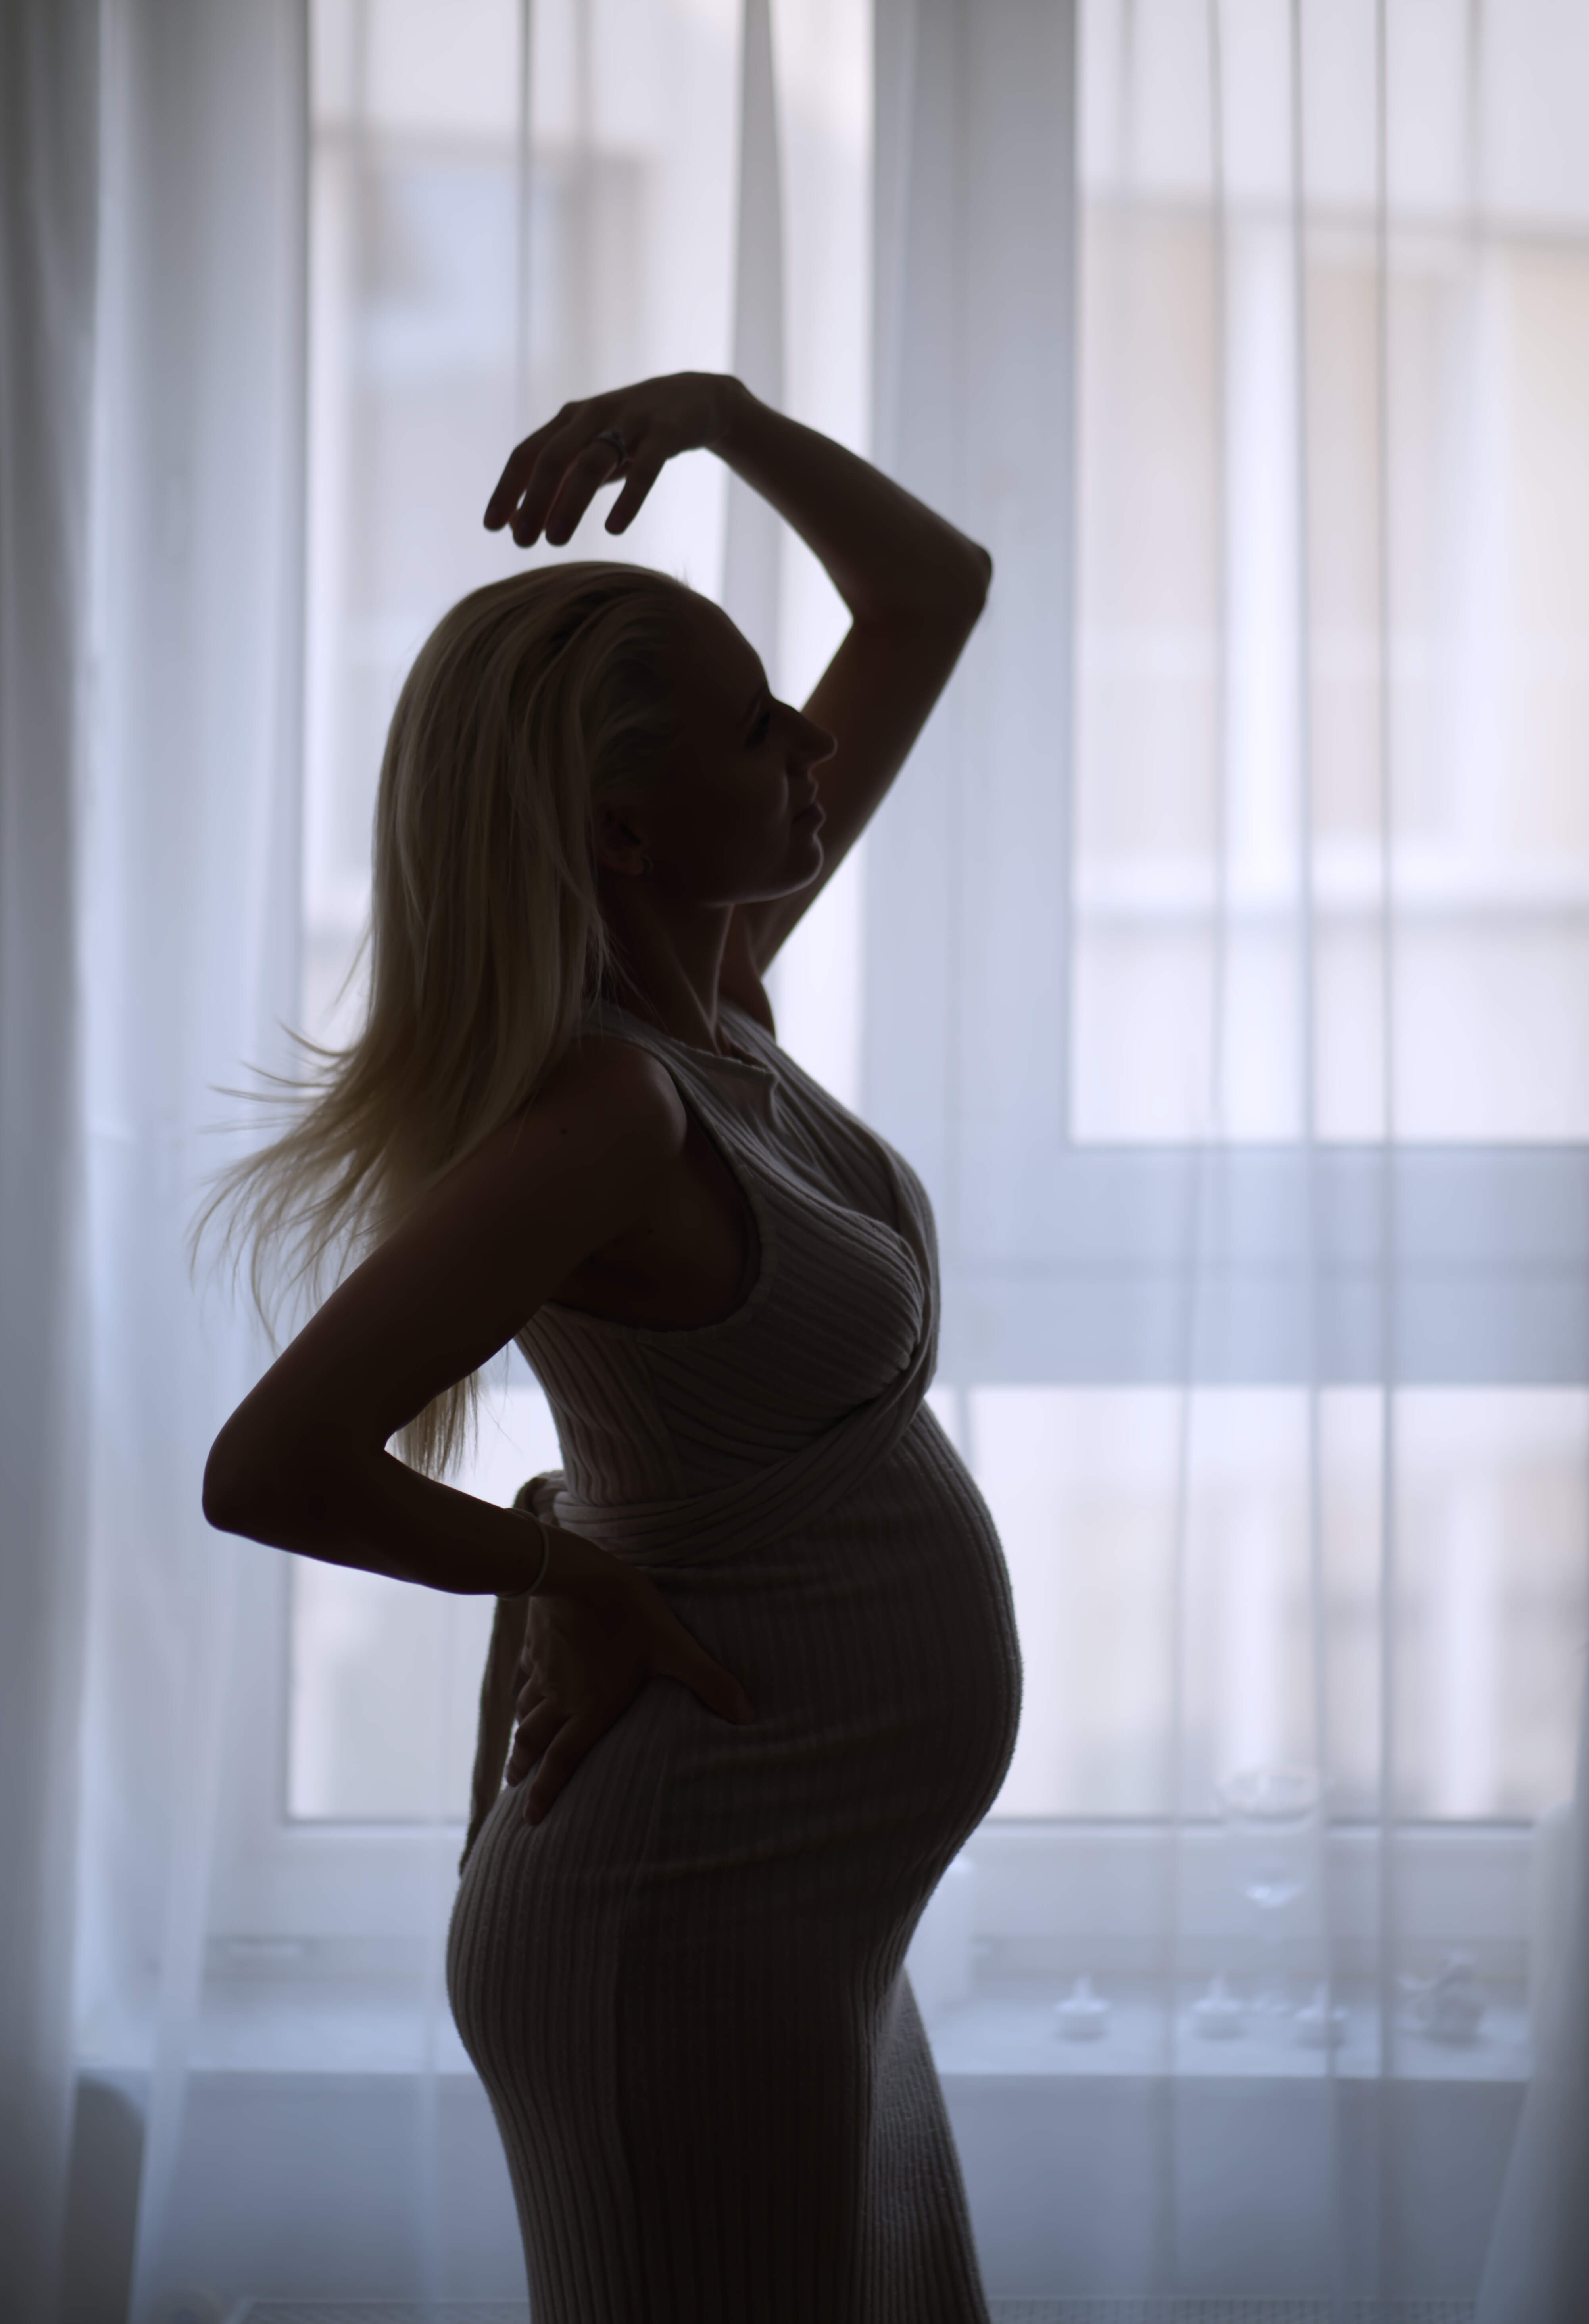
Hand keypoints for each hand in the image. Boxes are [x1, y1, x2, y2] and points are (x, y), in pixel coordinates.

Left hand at [484, 372, 741, 547]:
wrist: (698, 400)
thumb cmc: (634, 434)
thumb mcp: (594, 455)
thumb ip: (562, 484)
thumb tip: (521, 522)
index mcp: (569, 421)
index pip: (527, 454)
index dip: (507, 489)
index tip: (491, 527)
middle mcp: (593, 415)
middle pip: (553, 457)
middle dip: (533, 500)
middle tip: (521, 543)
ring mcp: (630, 421)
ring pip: (592, 463)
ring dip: (569, 504)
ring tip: (555, 542)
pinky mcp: (666, 432)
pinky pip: (645, 468)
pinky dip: (628, 499)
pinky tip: (614, 529)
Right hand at [504, 1523, 755, 1823]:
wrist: (574, 1571)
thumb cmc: (626, 1611)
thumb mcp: (673, 1646)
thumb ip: (708, 1681)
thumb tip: (746, 1715)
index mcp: (591, 1707)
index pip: (564, 1760)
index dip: (546, 1792)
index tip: (529, 1819)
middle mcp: (561, 1697)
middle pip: (534, 1741)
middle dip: (523, 1768)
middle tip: (513, 1787)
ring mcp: (544, 1671)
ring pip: (524, 1712)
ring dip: (519, 1737)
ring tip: (514, 1754)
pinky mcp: (535, 1644)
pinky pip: (521, 1677)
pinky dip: (517, 1694)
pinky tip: (516, 1698)